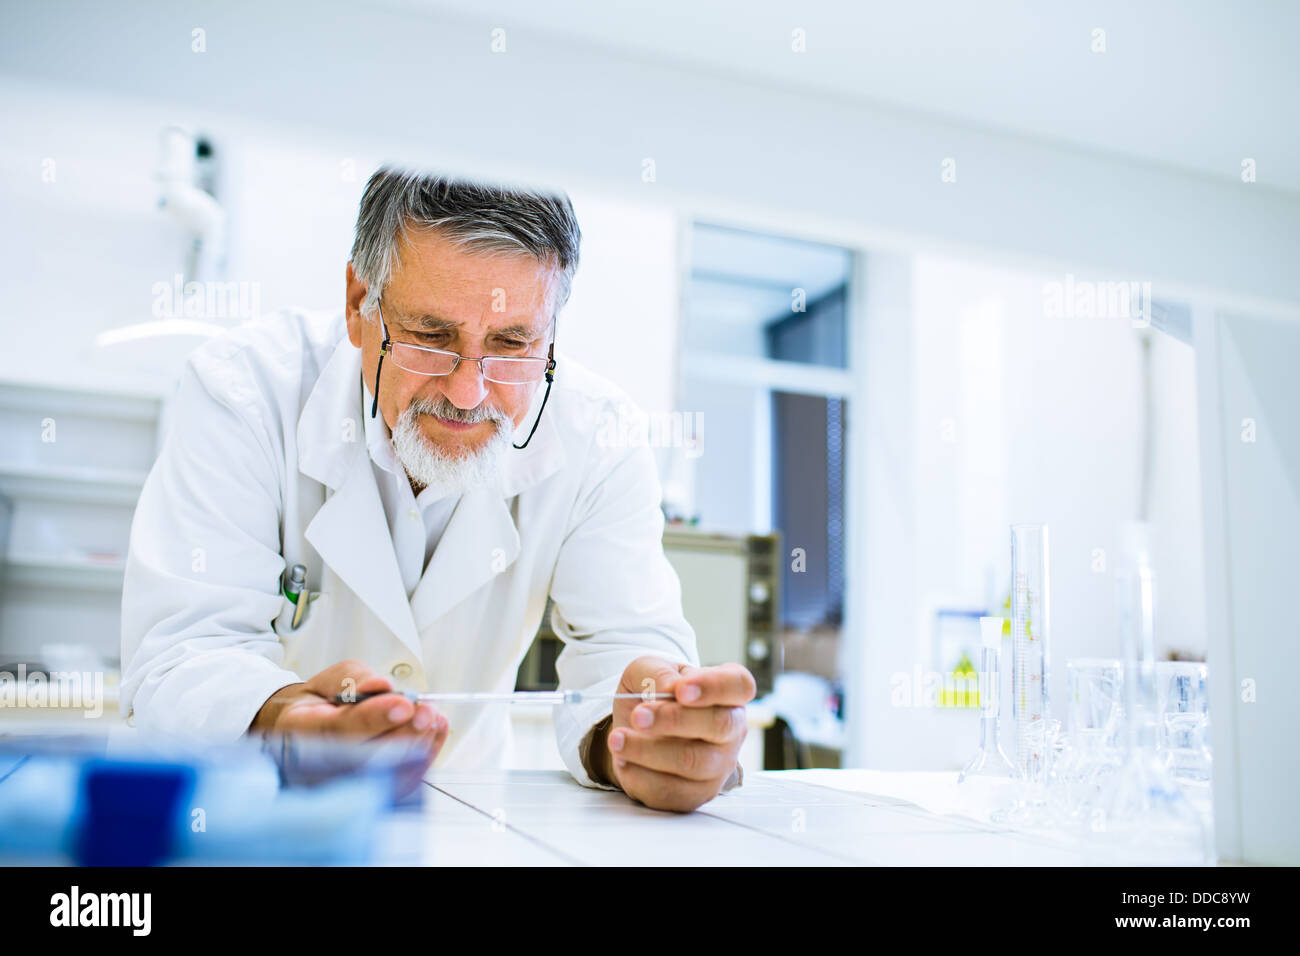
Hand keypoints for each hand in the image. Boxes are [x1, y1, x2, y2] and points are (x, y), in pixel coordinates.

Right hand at [250, 659, 448, 772]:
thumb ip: (356, 681)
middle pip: (364, 758)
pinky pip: (403, 781)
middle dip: (402, 733)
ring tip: (431, 716)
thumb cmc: (325, 702)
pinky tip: (435, 729)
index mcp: (301, 730)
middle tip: (426, 712)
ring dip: (417, 743)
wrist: (317, 728)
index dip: (372, 718)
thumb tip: (382, 685)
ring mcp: (343, 783)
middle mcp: (319, 764)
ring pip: (386, 773)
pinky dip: (425, 753)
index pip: (336, 730)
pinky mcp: (372, 792)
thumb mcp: (333, 679)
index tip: (402, 703)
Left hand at [599, 656, 754, 812]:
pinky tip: (624, 761)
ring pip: (692, 762)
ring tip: (617, 739)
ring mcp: (718, 766)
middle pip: (719, 725)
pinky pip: (671, 792)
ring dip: (649, 750)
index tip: (681, 690)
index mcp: (727, 692)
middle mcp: (731, 729)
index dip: (714, 687)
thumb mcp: (648, 669)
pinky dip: (641, 776)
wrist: (635, 731)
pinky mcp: (695, 795)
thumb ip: (658, 673)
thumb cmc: (651, 694)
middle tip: (638, 716)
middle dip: (674, 720)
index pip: (739, 685)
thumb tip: (668, 689)